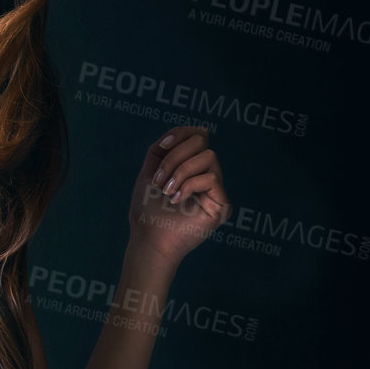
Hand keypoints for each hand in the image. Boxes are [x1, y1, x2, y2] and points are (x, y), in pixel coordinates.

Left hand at [127, 125, 231, 268]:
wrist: (148, 239)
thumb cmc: (147, 209)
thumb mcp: (151, 171)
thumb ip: (164, 149)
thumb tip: (195, 129)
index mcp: (191, 168)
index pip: (198, 137)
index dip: (181, 133)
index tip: (162, 146)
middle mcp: (206, 177)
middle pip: (202, 142)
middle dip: (175, 156)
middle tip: (160, 179)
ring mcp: (216, 191)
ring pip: (209, 157)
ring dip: (180, 171)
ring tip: (166, 191)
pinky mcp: (222, 206)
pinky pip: (212, 178)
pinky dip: (189, 185)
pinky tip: (176, 199)